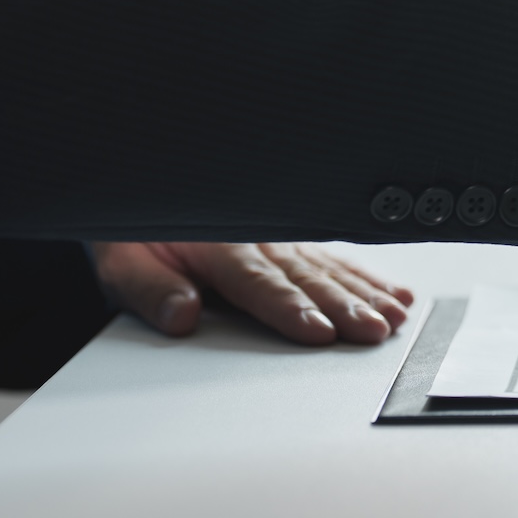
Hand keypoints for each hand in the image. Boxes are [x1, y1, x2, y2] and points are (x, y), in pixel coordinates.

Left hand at [92, 241, 413, 344]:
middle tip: (374, 330)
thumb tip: (182, 316)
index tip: (319, 331)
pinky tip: (396, 294)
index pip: (258, 283)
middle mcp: (258, 241)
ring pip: (330, 269)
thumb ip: (150, 289)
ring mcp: (282, 239)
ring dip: (365, 295)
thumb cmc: (133, 231)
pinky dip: (368, 278)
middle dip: (345, 306)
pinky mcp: (295, 241)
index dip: (290, 308)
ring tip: (395, 316)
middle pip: (306, 279)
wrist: (144, 185)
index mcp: (216, 246)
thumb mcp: (120, 261)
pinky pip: (336, 259)